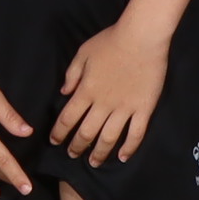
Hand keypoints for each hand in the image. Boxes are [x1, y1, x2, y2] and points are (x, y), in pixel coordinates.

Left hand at [54, 16, 171, 166]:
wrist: (142, 37)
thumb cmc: (111, 41)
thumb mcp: (83, 53)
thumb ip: (72, 74)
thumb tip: (64, 93)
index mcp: (86, 91)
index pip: (67, 119)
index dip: (59, 133)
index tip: (55, 141)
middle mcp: (103, 105)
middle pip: (86, 133)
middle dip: (77, 147)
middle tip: (73, 154)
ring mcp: (124, 109)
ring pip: (109, 138)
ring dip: (99, 153)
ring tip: (94, 162)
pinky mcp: (144, 109)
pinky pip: (136, 134)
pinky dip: (129, 148)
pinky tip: (123, 157)